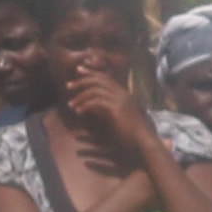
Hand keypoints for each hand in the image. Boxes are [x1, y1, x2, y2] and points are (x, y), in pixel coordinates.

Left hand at [54, 60, 149, 179]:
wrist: (143, 141)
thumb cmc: (132, 132)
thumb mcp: (118, 117)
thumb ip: (107, 109)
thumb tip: (93, 106)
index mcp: (124, 93)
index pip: (105, 77)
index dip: (90, 73)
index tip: (78, 71)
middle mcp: (122, 94)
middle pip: (98, 80)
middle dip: (81, 81)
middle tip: (68, 86)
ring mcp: (119, 100)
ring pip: (94, 91)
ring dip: (80, 97)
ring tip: (71, 105)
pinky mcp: (116, 109)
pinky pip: (95, 102)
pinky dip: (84, 106)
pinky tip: (78, 112)